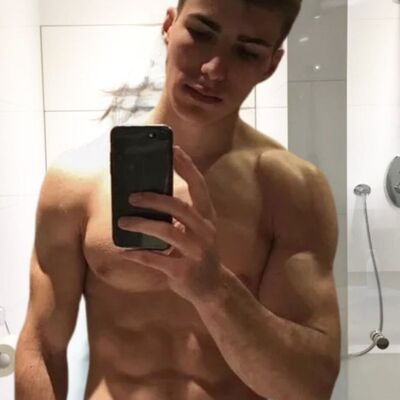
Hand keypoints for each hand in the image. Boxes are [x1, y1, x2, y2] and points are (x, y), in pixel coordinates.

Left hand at [117, 146, 225, 303]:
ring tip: (122, 221)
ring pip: (167, 232)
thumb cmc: (198, 253)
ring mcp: (196, 252)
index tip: (173, 149)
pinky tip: (124, 251)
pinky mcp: (184, 271)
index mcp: (207, 217)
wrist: (213, 287)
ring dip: (142, 224)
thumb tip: (148, 197)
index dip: (187, 167)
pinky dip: (138, 254)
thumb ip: (180, 216)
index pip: (200, 186)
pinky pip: (157, 260)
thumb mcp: (196, 231)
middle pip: (180, 208)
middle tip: (132, 196)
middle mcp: (205, 231)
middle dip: (155, 199)